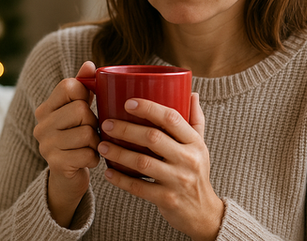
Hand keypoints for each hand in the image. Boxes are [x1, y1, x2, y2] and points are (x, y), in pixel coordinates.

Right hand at [33, 61, 99, 226]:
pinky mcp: (56, 165)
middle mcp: (41, 126)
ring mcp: (46, 146)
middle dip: (93, 121)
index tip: (85, 106)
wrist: (68, 177)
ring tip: (89, 145)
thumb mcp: (79, 108)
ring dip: (96, 141)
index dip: (85, 94)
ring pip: (87, 132)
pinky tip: (87, 159)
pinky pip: (89, 153)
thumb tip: (89, 64)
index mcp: (45, 108)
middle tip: (89, 131)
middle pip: (81, 109)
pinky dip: (95, 157)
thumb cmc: (77, 136)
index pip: (69, 86)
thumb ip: (83, 86)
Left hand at [97, 93, 223, 240]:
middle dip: (126, 129)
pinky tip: (108, 172)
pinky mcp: (167, 199)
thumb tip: (192, 93)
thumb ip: (195, 118)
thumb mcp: (201, 144)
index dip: (149, 108)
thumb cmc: (197, 171)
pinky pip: (139, 187)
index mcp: (194, 142)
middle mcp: (188, 159)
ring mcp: (178, 180)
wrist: (204, 213)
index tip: (129, 102)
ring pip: (142, 162)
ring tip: (102, 146)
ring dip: (119, 153)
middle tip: (106, 123)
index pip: (171, 118)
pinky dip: (121, 179)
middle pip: (153, 138)